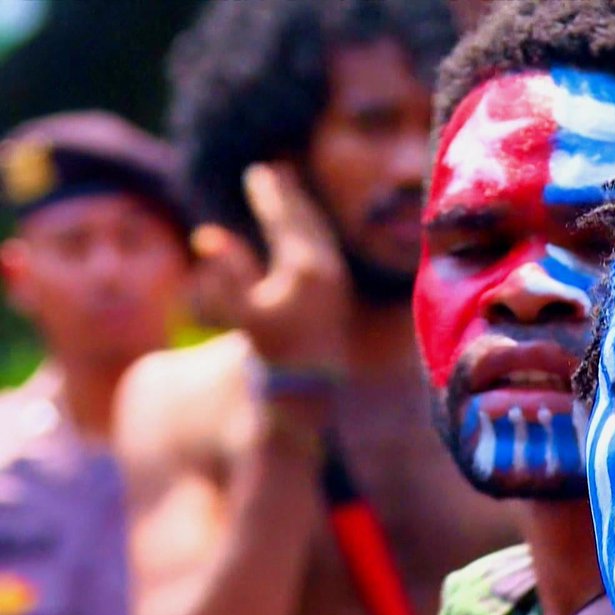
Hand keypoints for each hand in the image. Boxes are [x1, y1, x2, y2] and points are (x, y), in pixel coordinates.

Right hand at [189, 162, 349, 373]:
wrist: (310, 376)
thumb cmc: (270, 344)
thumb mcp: (243, 311)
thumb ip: (227, 274)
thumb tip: (206, 234)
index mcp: (304, 267)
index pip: (285, 220)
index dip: (270, 195)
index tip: (257, 171)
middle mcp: (326, 266)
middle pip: (304, 218)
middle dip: (287, 192)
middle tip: (271, 168)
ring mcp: (336, 275)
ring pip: (316, 228)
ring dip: (299, 205)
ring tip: (284, 182)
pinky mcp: (338, 285)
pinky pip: (322, 241)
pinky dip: (309, 224)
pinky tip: (298, 218)